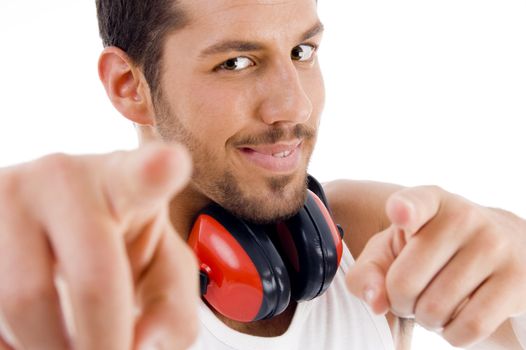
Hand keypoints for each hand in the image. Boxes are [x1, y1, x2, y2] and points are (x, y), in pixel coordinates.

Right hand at [0, 143, 198, 349]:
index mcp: (124, 180)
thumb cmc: (121, 242)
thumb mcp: (161, 268)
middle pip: (90, 280)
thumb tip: (141, 344)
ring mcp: (5, 197)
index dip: (157, 170)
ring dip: (50, 348)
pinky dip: (13, 339)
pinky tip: (33, 335)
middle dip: (103, 345)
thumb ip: (173, 308)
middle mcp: (62, 178)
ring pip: (20, 302)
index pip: (143, 174)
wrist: (56, 222)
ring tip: (73, 349)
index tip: (172, 163)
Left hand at [346, 186, 525, 346]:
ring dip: (426, 319)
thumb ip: (369, 271)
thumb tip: (376, 302)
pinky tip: (456, 317)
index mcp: (429, 201)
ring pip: (434, 310)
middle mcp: (463, 217)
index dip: (404, 209)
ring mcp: (494, 246)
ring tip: (435, 302)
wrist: (504, 247)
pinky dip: (453, 334)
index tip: (400, 213)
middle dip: (400, 301)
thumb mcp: (393, 248)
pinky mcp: (516, 280)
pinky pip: (468, 328)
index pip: (415, 202)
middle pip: (404, 283)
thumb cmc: (431, 250)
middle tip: (412, 294)